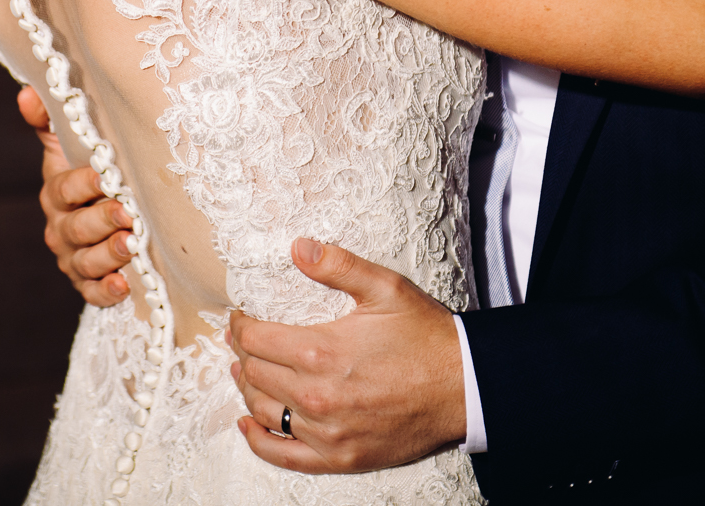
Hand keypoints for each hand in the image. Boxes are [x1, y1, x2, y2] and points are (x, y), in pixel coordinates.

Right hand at [18, 86, 132, 304]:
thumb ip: (50, 120)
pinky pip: (92, 292)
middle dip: (102, 221)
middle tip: (129, 214)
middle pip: (76, 228)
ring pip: (85, 261)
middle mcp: (60, 227)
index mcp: (56, 193)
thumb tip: (27, 93)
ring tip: (132, 247)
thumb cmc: (90, 170)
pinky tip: (124, 285)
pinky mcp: (87, 282)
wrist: (104, 213)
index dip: (83, 183)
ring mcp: (73, 258)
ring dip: (108, 255)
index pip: (64, 189)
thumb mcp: (69, 143)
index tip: (106, 176)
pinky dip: (106, 291)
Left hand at [228, 239, 465, 472]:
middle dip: (242, 353)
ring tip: (244, 372)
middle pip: (255, 374)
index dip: (240, 326)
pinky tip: (248, 424)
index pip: (256, 340)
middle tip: (243, 340)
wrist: (464, 387)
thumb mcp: (385, 289)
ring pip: (264, 411)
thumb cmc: (425, 336)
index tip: (240, 317)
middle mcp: (318, 396)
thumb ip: (338, 265)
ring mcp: (328, 431)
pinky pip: (283, 455)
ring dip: (247, 389)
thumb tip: (297, 247)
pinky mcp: (340, 457)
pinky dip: (258, 440)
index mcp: (322, 351)